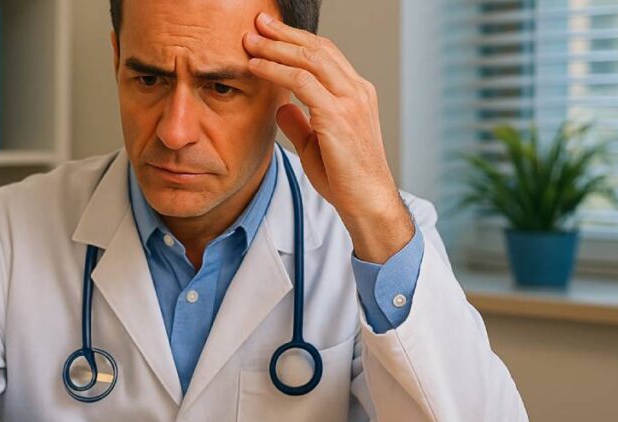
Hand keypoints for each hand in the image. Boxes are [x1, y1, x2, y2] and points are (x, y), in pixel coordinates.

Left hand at [244, 12, 413, 262]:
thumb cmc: (346, 179)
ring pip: (309, 59)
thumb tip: (282, 106)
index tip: (271, 32)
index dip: (297, 40)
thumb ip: (301, 122)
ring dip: (276, 47)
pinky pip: (301, 82)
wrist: (367, 202)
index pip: (326, 54)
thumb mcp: (316, 145)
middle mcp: (357, 91)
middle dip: (284, 33)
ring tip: (250, 40)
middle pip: (317, 48)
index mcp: (356, 94)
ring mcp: (350, 101)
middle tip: (258, 22)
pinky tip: (255, 67)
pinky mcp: (338, 116)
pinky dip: (275, 70)